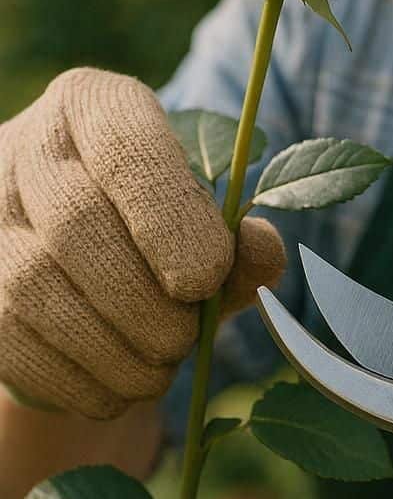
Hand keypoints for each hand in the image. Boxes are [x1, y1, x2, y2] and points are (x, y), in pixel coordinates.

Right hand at [0, 68, 284, 417]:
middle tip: (182, 340)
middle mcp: (26, 147)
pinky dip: (70, 378)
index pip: (124, 143)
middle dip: (139, 298)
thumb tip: (261, 248)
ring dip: (106, 346)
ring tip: (156, 371)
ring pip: (33, 284)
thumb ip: (239, 243)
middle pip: (75, 221)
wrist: (85, 279)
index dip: (166, 215)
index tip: (203, 279)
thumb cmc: (162, 243)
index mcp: (94, 106)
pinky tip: (113, 392)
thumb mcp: (209, 233)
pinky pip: (8, 338)